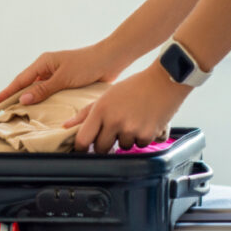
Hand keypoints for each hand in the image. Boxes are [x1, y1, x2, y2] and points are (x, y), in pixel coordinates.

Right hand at [0, 42, 125, 107]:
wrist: (110, 60)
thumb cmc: (87, 65)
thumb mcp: (63, 78)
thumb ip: (43, 89)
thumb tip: (22, 99)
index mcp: (43, 63)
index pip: (20, 81)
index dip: (6, 93)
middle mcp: (47, 69)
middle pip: (25, 86)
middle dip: (12, 97)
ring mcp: (56, 76)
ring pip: (36, 90)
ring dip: (27, 100)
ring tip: (14, 113)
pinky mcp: (65, 83)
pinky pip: (48, 94)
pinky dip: (41, 102)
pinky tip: (38, 110)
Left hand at [63, 62, 190, 151]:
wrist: (164, 81)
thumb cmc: (133, 87)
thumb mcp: (106, 95)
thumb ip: (86, 113)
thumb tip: (66, 125)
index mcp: (101, 110)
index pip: (83, 139)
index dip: (81, 148)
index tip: (83, 149)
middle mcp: (114, 121)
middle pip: (101, 148)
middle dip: (105, 144)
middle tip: (114, 131)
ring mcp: (131, 129)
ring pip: (123, 147)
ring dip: (127, 139)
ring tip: (134, 121)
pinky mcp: (148, 135)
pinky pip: (141, 145)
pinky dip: (143, 138)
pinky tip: (146, 123)